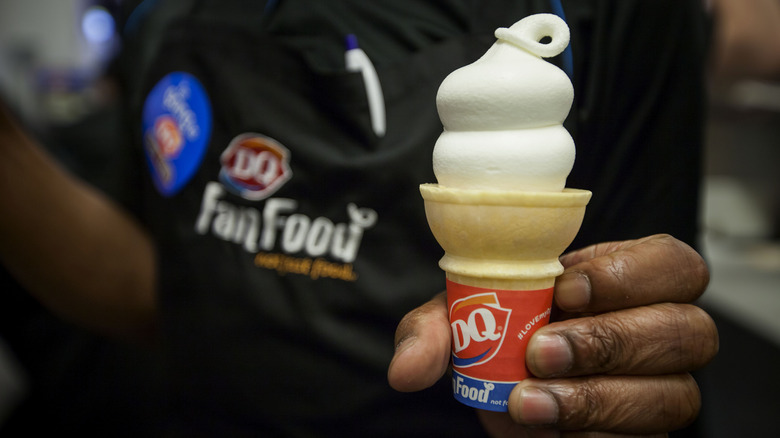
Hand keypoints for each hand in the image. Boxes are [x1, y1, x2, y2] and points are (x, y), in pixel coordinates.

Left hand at [388, 234, 717, 436]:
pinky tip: (551, 435)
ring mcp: (658, 390)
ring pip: (675, 397)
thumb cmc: (499, 335)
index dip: (629, 275)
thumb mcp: (463, 317)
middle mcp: (659, 333)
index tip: (564, 290)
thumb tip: (407, 369)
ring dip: (599, 400)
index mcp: (627, 280)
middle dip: (611, 342)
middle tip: (541, 352)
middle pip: (689, 331)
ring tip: (530, 402)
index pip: (673, 264)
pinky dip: (594, 437)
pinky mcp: (642, 436)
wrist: (504, 392)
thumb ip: (436, 329)